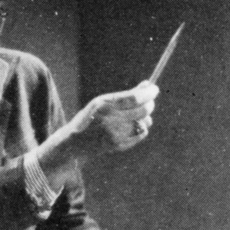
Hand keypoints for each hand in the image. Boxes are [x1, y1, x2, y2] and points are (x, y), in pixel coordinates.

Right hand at [36, 82, 158, 188]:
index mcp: (105, 105)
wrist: (76, 142)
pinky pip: (142, 133)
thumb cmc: (91, 118)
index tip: (153, 89)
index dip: (149, 92)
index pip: (136, 97)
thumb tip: (147, 85)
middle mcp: (111, 119)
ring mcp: (116, 133)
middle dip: (149, 104)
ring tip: (134, 117)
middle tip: (148, 102)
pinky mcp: (120, 144)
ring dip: (144, 118)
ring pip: (145, 121)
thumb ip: (125, 95)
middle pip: (144, 109)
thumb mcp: (102, 102)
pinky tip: (129, 128)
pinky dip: (140, 129)